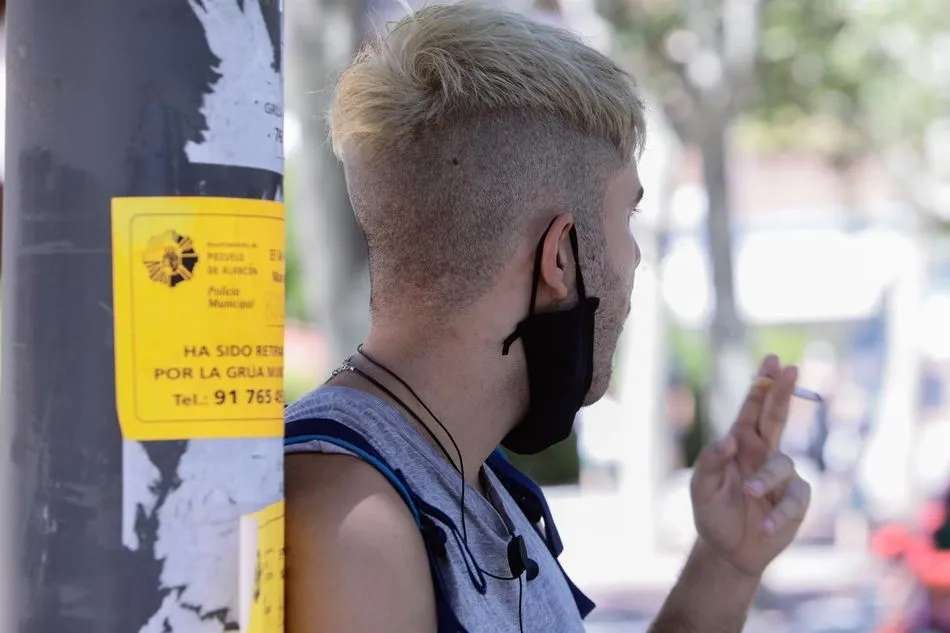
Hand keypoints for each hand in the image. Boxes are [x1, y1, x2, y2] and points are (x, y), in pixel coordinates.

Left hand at [689, 355, 812, 577]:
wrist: (727, 549)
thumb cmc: (712, 512)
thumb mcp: (701, 487)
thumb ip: (710, 460)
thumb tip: (730, 439)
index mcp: (740, 443)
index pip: (752, 409)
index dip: (762, 384)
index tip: (772, 361)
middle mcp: (763, 453)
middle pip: (777, 417)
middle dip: (783, 392)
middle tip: (790, 369)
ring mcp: (781, 476)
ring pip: (782, 464)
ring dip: (765, 479)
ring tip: (748, 495)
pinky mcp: (795, 501)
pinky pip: (794, 500)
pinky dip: (780, 513)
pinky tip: (766, 527)